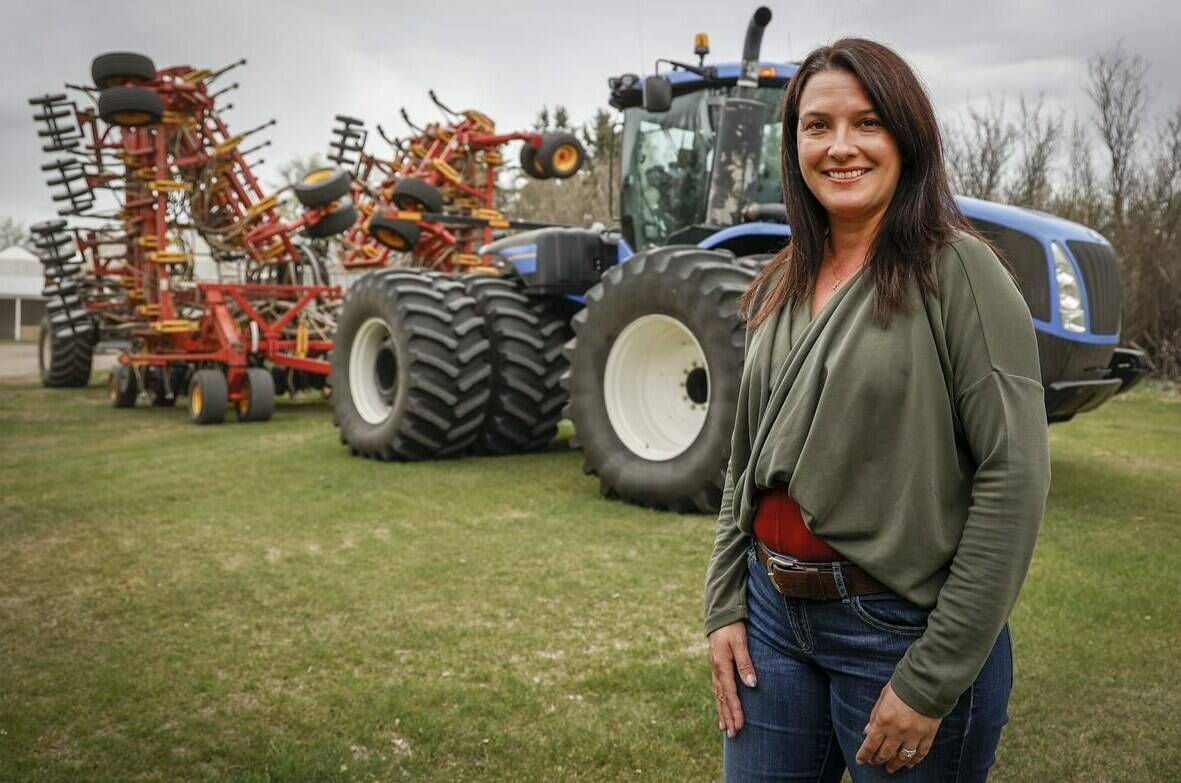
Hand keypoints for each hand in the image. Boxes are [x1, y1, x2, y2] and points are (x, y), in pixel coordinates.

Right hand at [707, 621, 757, 738]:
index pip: (730, 694)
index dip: (735, 711)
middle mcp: (716, 670)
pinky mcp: (717, 667)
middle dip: (728, 717)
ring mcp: (715, 669)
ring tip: (725, 729)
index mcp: (721, 665)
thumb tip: (752, 685)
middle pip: (722, 699)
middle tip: (733, 735)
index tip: (740, 726)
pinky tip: (721, 708)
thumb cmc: (732, 627)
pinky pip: (717, 689)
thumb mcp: (740, 642)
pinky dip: (719, 701)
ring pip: (718, 695)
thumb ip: (745, 663)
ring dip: (722, 712)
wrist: (720, 615)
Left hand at [855, 682, 941, 772]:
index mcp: (883, 721)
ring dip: (895, 764)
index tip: (860, 760)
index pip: (870, 744)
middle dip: (878, 760)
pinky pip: (920, 753)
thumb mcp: (882, 698)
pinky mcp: (927, 736)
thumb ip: (874, 716)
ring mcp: (913, 735)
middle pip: (885, 753)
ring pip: (902, 757)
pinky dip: (914, 761)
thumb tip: (867, 732)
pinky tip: (909, 764)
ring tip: (891, 768)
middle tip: (875, 762)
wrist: (926, 682)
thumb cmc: (902, 687)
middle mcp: (897, 732)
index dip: (864, 755)